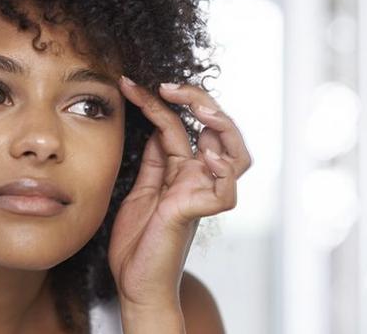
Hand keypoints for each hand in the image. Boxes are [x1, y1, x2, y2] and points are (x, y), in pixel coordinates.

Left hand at [108, 76, 251, 308]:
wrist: (133, 283)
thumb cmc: (138, 242)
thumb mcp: (140, 188)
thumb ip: (154, 160)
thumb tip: (156, 125)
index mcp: (181, 170)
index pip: (179, 124)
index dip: (158, 101)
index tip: (130, 84)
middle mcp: (197, 178)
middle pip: (219, 131)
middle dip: (199, 101)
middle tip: (170, 86)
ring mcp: (201, 195)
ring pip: (236, 154)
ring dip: (221, 126)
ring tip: (198, 109)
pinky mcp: (198, 213)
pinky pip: (225, 191)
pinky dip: (222, 171)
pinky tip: (205, 156)